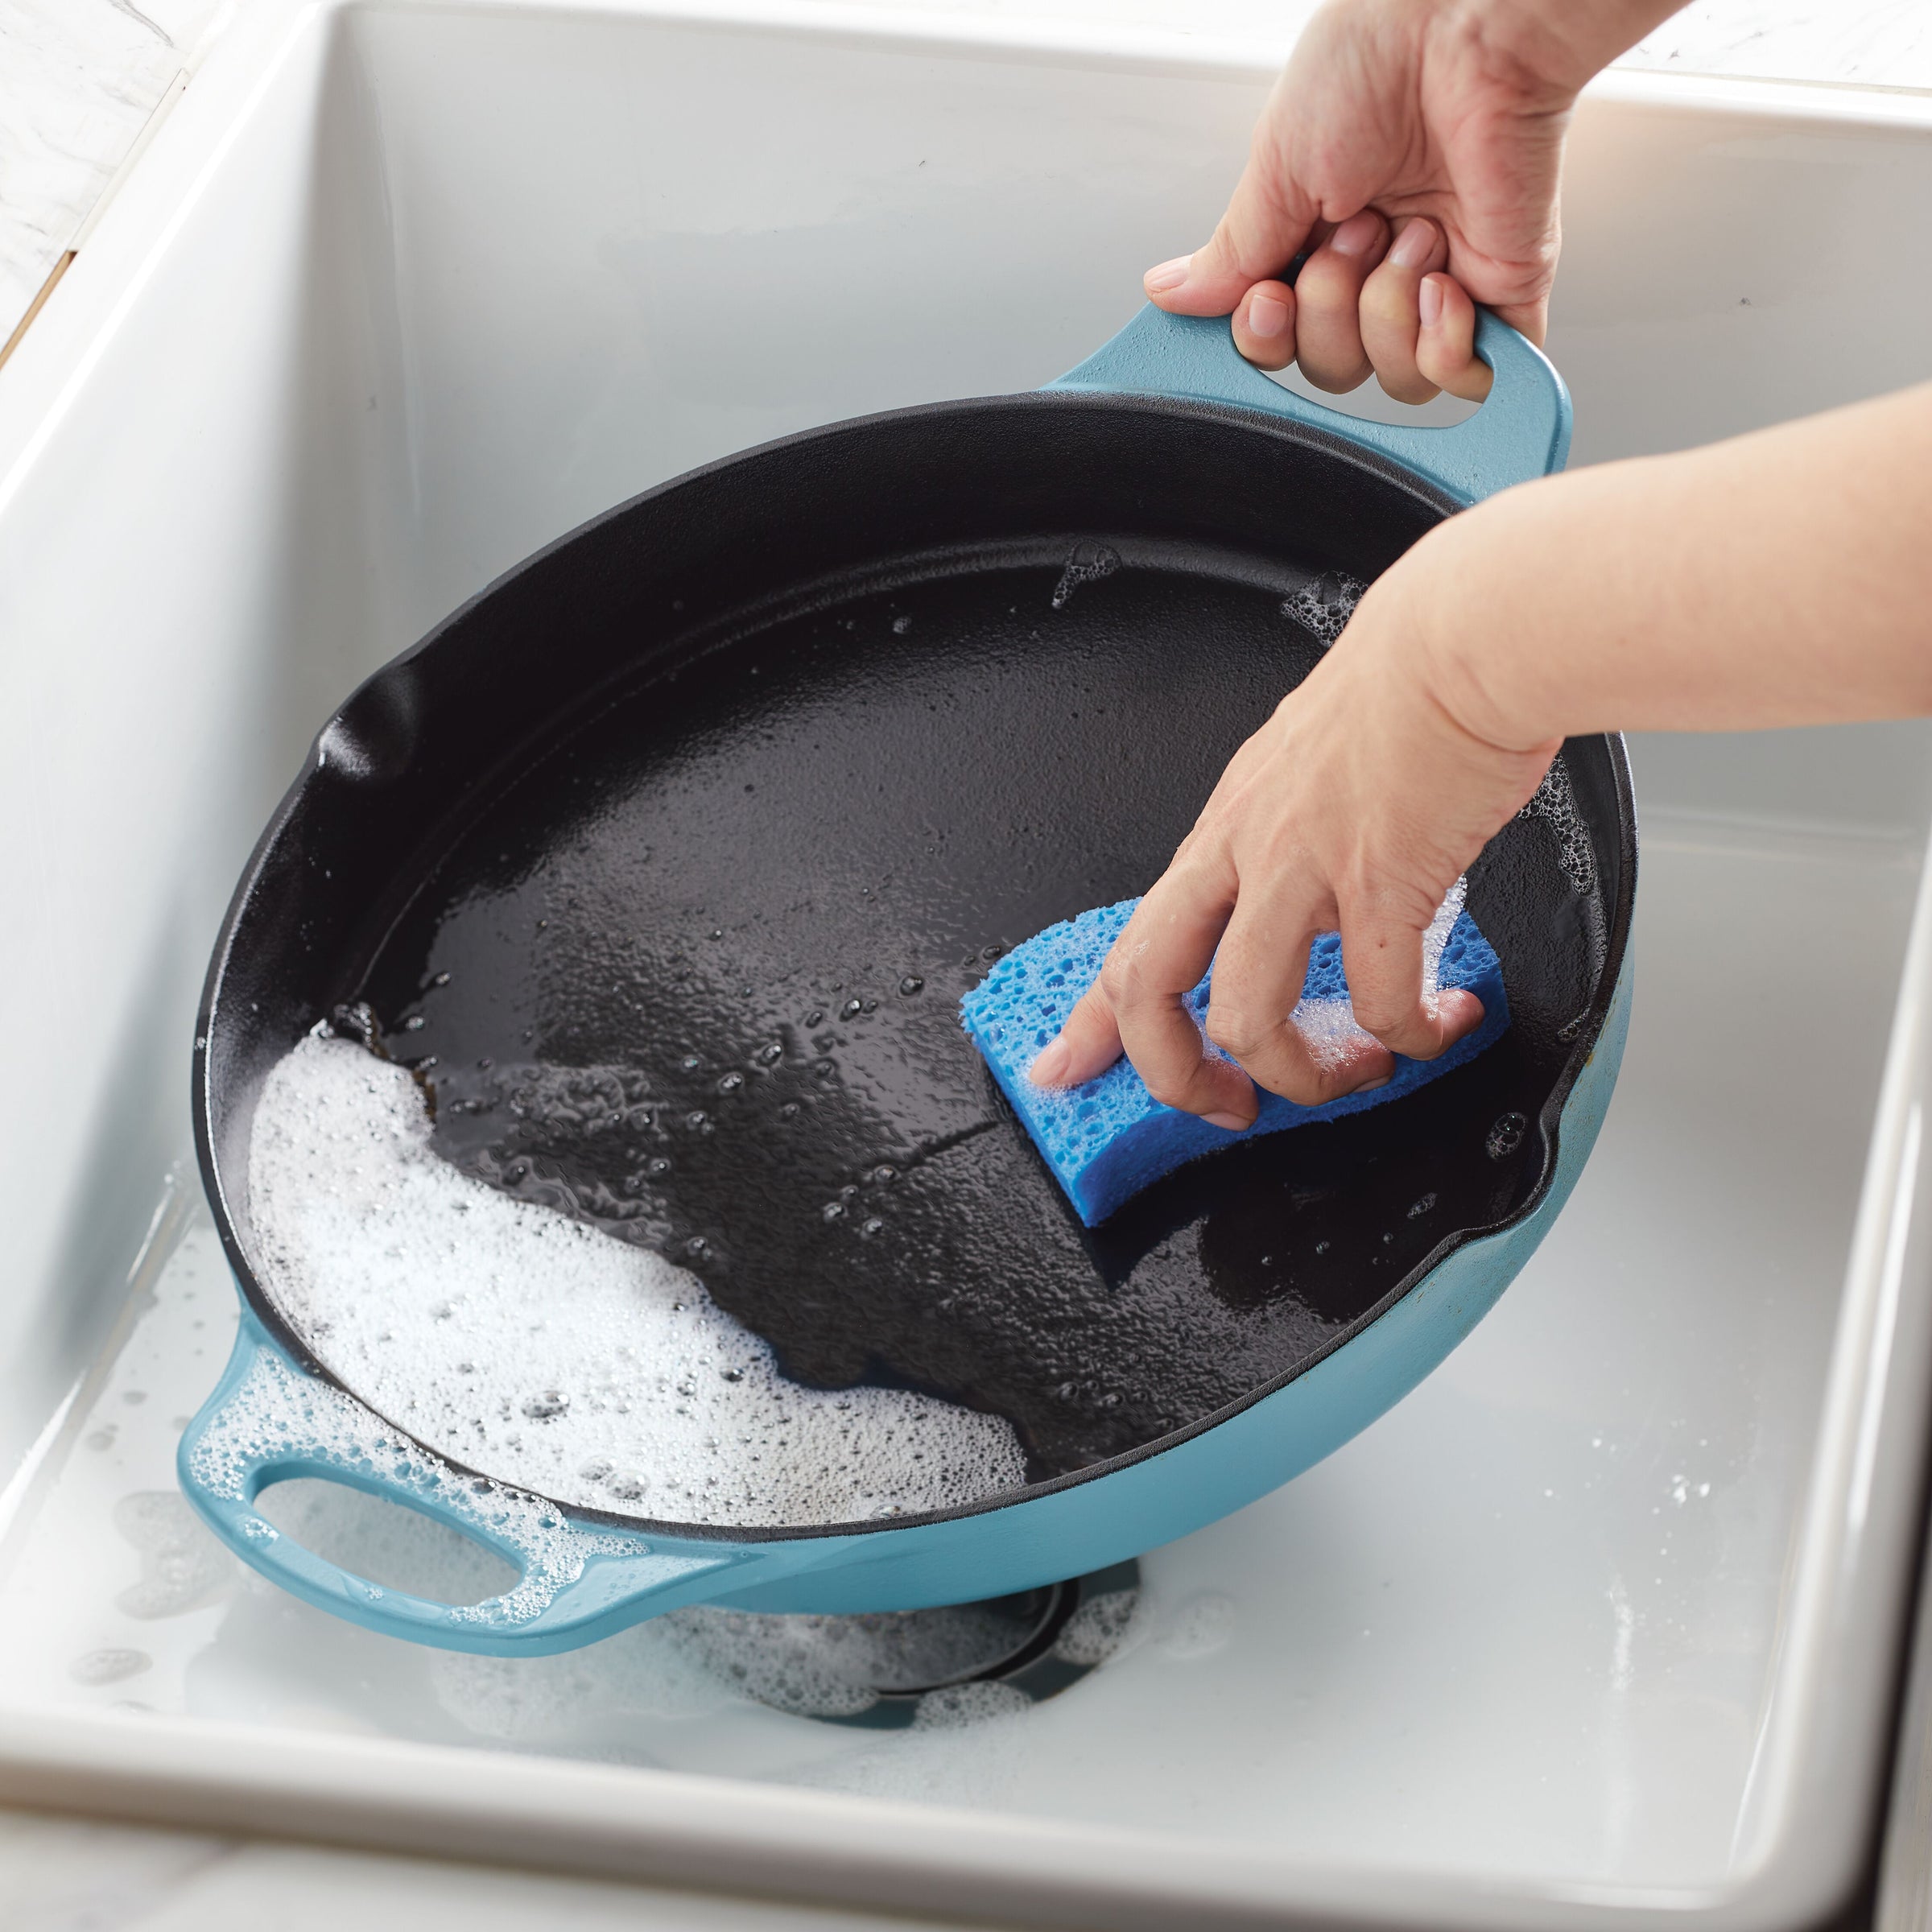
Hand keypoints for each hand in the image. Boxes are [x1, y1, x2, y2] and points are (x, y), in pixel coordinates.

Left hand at [1029, 519, 1559, 1124]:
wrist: (1465, 641)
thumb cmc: (1403, 691)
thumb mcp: (1301, 766)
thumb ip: (1284, 835)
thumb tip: (1299, 893)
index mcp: (1223, 832)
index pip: (1133, 940)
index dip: (1089, 1020)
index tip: (1063, 1068)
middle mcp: (1244, 851)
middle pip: (1151, 987)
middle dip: (1176, 1073)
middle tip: (1228, 1106)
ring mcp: (1301, 867)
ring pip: (1248, 1015)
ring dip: (1302, 1074)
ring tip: (1358, 1069)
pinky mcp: (1378, 878)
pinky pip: (1380, 997)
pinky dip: (1413, 1034)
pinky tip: (1441, 1023)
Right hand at [1143, 0, 1649, 395]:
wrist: (1469, 28)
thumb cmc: (1381, 60)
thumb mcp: (1276, 164)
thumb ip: (1231, 250)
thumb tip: (1173, 295)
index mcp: (1318, 236)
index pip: (1280, 340)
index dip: (1268, 339)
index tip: (1269, 297)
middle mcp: (1377, 267)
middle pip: (1331, 369)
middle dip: (1331, 311)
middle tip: (1355, 232)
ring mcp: (1441, 283)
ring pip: (1393, 380)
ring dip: (1388, 313)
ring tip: (1410, 233)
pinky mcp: (1502, 294)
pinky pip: (1466, 378)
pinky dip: (1444, 346)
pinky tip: (1442, 284)